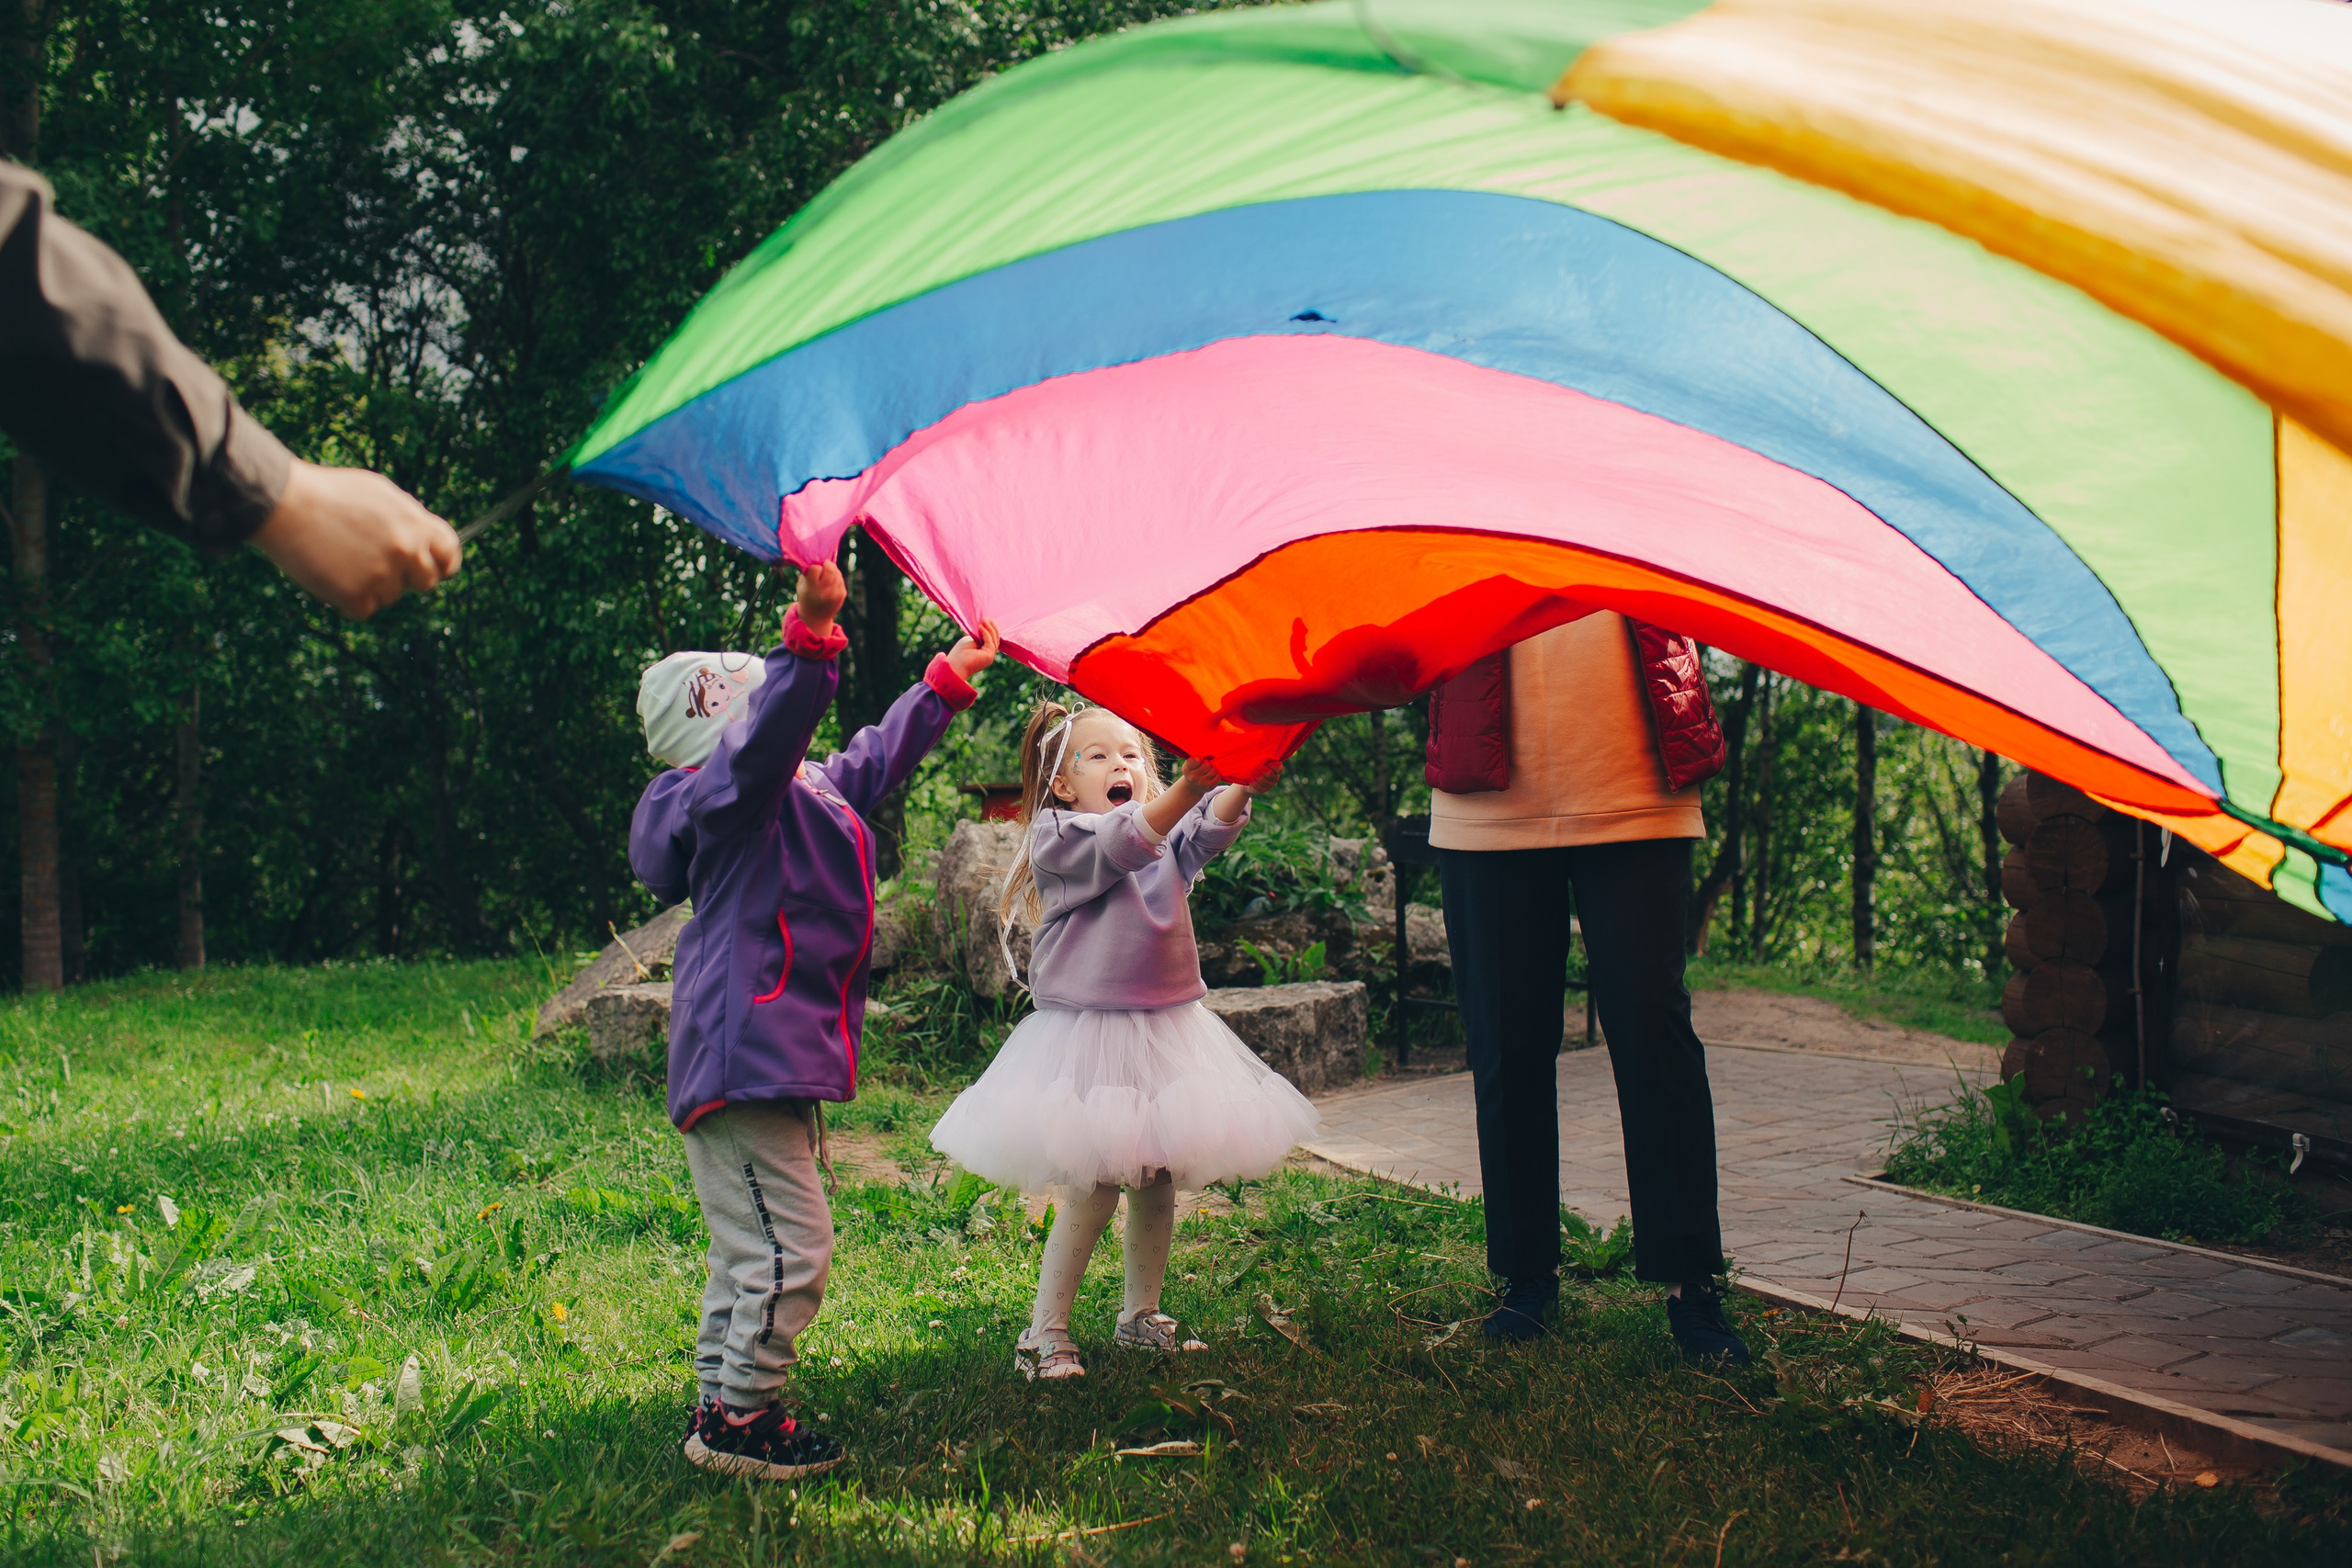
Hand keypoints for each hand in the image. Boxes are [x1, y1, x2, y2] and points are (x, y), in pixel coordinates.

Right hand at [247, 459, 461, 618]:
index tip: (434, 569)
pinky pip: (364, 610)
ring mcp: (383, 575)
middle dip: (406, 577)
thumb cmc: (329, 494)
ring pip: (391, 596)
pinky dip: (348, 600)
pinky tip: (331, 575)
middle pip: (425, 582)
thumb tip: (424, 542)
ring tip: (342, 559)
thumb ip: (408, 519)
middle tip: (376, 565)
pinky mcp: (356, 595)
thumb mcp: (379, 493)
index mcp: (416, 523)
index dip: (442, 563)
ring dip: (372, 587)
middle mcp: (406, 551)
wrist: (284, 504)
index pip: (450, 553)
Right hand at [794, 559, 847, 639]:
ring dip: (832, 569)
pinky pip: (840, 579)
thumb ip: (807, 572)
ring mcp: (835, 593)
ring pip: (837, 573)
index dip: (815, 567)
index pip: (816, 568)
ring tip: (827, 572)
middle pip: (830, 569)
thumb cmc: (806, 596)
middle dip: (827, 564)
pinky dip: (836, 577)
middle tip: (824, 564)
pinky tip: (831, 580)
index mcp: (811, 588)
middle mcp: (824, 591)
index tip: (814, 569)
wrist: (816, 616)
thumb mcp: (801, 584)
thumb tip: (814, 557)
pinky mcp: (842, 594)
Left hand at [944, 620, 1000, 682]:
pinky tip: (980, 627)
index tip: (987, 620)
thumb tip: (983, 627)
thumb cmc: (960, 653)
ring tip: (984, 620)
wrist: (956, 664)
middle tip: (987, 619)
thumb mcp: (970, 641)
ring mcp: (990, 656)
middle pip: (995, 639)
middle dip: (992, 628)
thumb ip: (978, 636)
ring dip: (989, 629)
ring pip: (994, 640)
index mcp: (985, 652)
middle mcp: (989, 654)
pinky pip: (990, 641)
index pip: (992, 639)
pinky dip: (986, 633)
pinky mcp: (989, 656)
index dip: (991, 630)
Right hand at [1178, 755, 1221, 794]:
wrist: (1193, 787)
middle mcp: (1193, 777)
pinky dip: (1217, 775)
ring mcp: (1202, 783)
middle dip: (1207, 763)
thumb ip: (1196, 757)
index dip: (1200, 758)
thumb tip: (1211, 757)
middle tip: (1205, 766)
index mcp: (1186, 769)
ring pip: (1214, 770)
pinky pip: (1218, 777)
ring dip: (1212, 768)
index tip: (1199, 761)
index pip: (1197, 759)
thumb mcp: (1189, 763)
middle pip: (1207, 764)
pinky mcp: (1210, 787)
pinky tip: (1212, 775)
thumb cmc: (1192, 770)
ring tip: (1209, 770)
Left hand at [1243, 761, 1283, 794]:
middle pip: (1271, 774)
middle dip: (1264, 770)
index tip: (1268, 763)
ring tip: (1253, 772)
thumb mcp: (1259, 761)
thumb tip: (1260, 748)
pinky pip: (1258, 787)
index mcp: (1275, 769)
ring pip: (1264, 781)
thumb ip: (1262, 758)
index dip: (1274, 766)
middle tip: (1259, 767)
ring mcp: (1268, 785)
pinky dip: (1253, 782)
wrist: (1247, 779)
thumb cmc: (1254, 766)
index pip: (1279, 768)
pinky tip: (1249, 778)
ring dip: (1257, 775)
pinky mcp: (1261, 791)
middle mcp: (1274, 778)